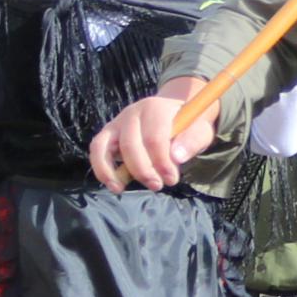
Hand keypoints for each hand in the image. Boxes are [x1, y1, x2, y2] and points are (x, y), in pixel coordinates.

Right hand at [89, 78, 206, 188]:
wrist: (174, 114)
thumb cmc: (187, 125)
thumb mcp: (199, 130)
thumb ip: (192, 140)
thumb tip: (176, 157)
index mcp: (155, 107)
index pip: (154, 137)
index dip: (161, 162)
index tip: (172, 179)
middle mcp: (132, 112)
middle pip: (130, 144)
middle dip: (143, 170)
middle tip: (157, 185)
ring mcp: (117, 121)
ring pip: (106, 146)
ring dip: (114, 172)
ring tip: (123, 189)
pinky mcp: (108, 133)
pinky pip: (97, 150)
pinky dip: (101, 169)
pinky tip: (114, 184)